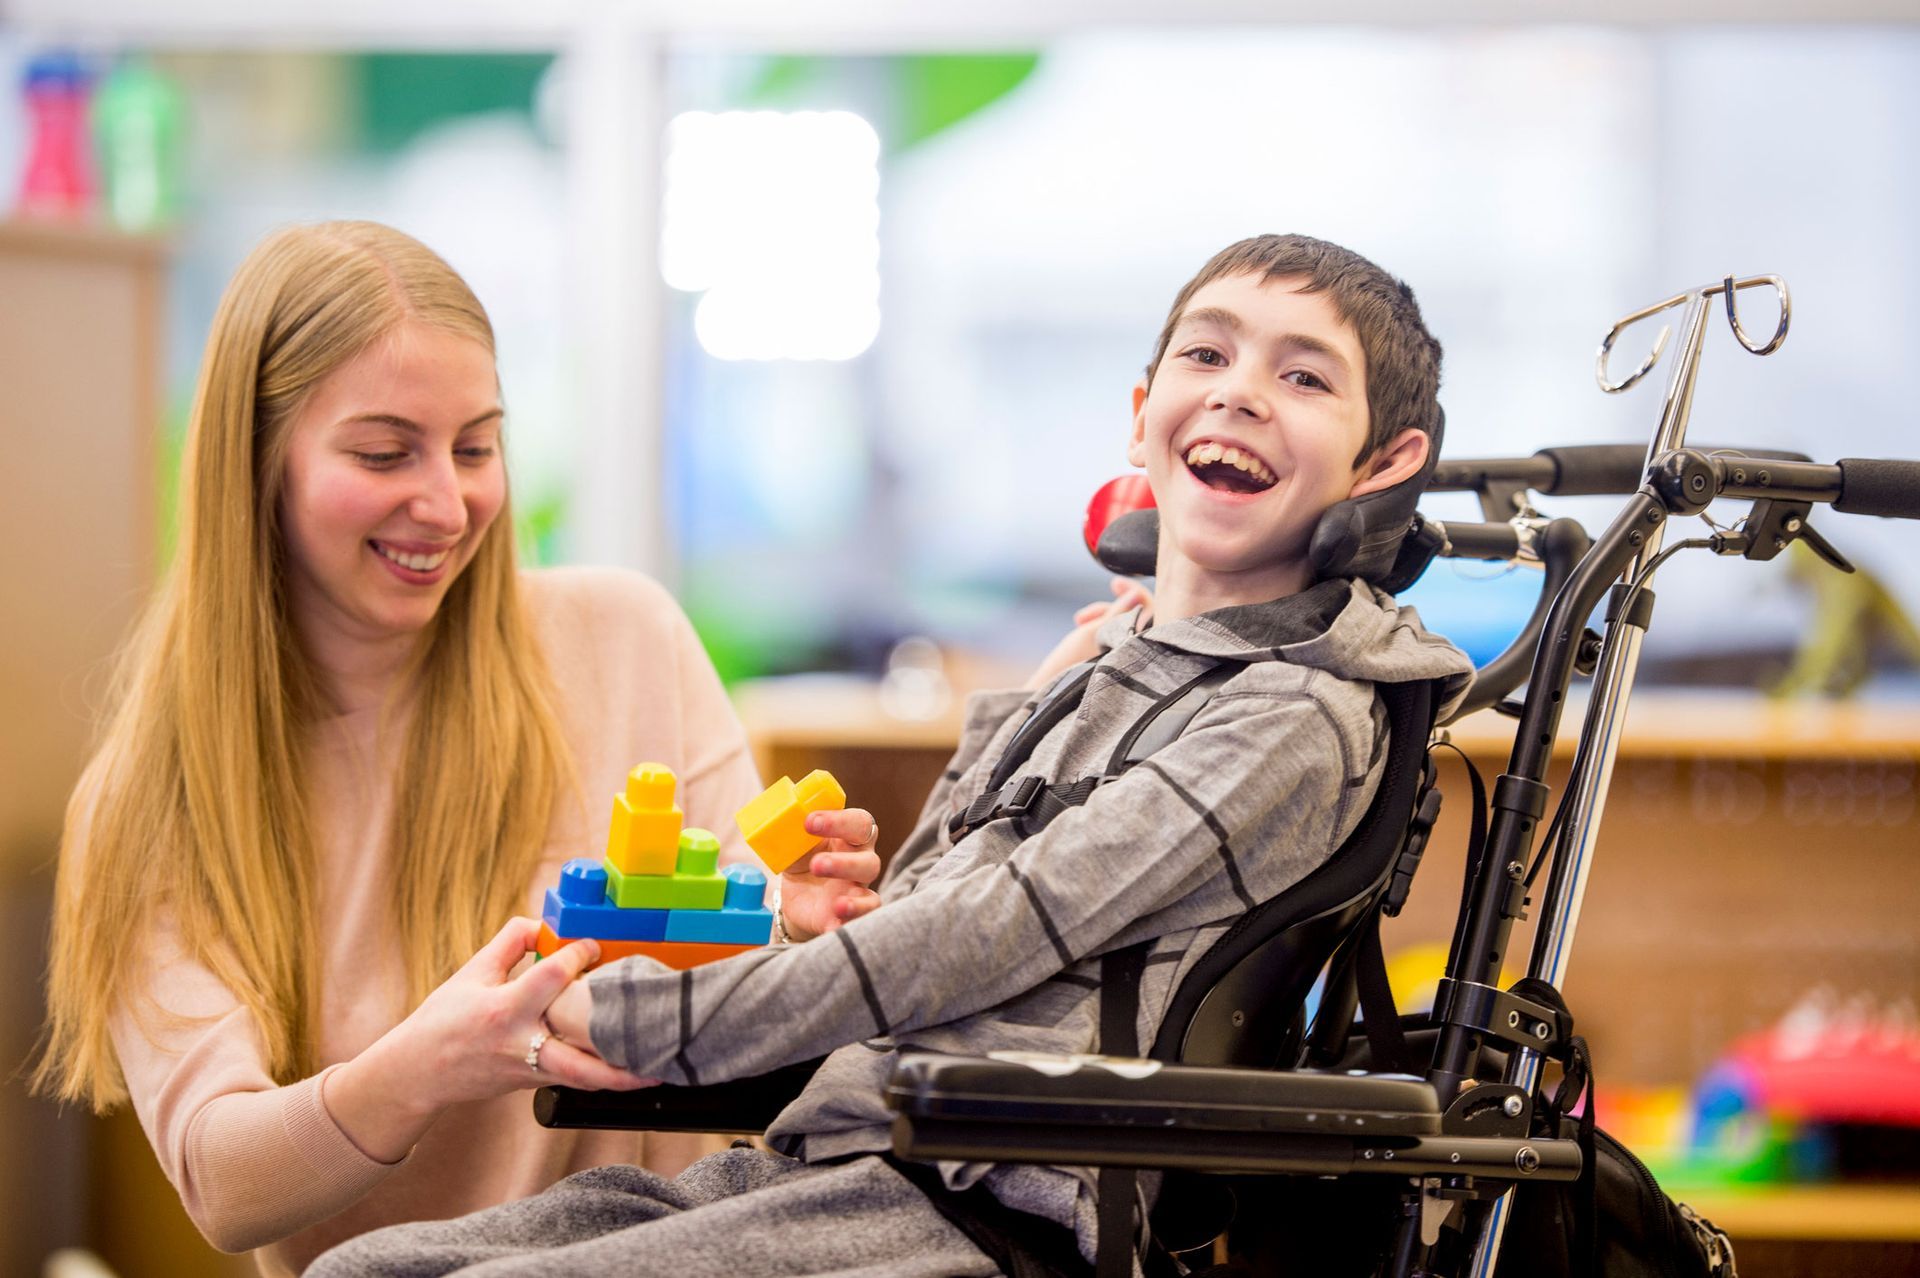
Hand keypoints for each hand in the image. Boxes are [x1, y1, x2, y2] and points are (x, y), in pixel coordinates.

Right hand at [329, 918, 656, 1161]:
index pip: (551, 978)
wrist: (418, 1073)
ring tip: (660, 1068)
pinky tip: (632, 1068)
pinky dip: (603, 1074)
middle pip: (577, 1061)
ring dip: (621, 1077)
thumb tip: (548, 923)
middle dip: (618, 1061)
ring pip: (582, 1079)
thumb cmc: (444, 1018)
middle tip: (656, 1047)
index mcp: (503, 1010)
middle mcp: (520, 1045)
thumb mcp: (473, 971)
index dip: (578, 955)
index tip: (596, 943)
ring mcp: (529, 1071)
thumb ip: (511, 941)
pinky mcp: (533, 1084)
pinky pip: (574, 1079)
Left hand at [778, 807, 883, 941]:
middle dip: (844, 863)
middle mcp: (860, 863)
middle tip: (816, 864)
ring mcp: (857, 893)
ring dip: (855, 902)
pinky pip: (858, 924)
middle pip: (869, 862)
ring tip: (837, 905)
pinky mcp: (849, 917)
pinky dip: (847, 925)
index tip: (810, 823)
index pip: (858, 823)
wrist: (798, 895)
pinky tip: (834, 925)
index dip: (839, 821)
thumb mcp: (794, 843)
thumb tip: (774, 821)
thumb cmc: (803, 858)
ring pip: (871, 898)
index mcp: (850, 837)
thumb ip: (791, 833)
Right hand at [1024, 576, 1152, 689]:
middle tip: (1081, 617)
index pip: (1151, 607)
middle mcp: (1140, 654)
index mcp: (1141, 647)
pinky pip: (1117, 639)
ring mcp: (1128, 660)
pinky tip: (1083, 632)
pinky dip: (1101, 631)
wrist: (1051, 699)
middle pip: (1135, 615)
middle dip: (1108, 608)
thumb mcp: (1093, 632)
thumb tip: (1138, 593)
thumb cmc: (1070, 668)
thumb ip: (1118, 612)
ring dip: (1101, 618)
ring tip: (1078, 624)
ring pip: (1122, 626)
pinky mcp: (1116, 666)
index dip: (1133, 590)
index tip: (1113, 583)